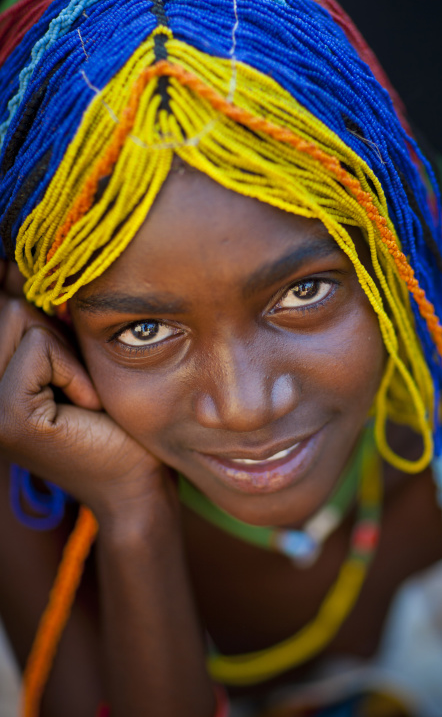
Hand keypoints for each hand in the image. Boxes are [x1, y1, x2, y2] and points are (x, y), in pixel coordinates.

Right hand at [0, 267, 168, 522]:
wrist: (134, 480)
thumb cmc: (108, 413)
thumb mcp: (67, 352)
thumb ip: (37, 312)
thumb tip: (13, 255)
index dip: (29, 300)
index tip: (59, 340)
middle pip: (5, 300)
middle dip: (52, 328)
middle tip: (72, 378)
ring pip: (20, 314)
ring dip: (64, 348)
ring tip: (76, 391)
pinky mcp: (6, 416)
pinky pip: (41, 346)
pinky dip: (73, 369)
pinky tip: (83, 405)